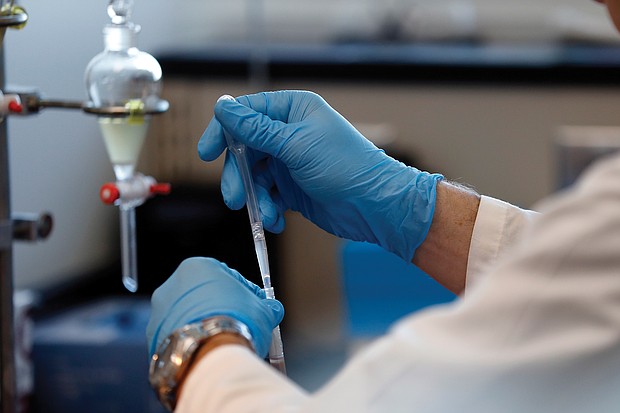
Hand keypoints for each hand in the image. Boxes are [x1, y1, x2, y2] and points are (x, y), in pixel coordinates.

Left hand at [146, 257, 283, 357]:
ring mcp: (159, 313)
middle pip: (204, 297)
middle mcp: (171, 286)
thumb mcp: (263, 310)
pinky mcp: (153, 339)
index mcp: (197, 267)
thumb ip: (267, 306)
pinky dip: (192, 344)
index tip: (256, 306)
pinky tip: (208, 354)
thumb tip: (273, 309)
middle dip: (223, 310)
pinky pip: (178, 338)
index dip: (246, 292)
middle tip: (241, 326)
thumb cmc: (238, 324)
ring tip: (225, 344)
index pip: (227, 276)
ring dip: (205, 327)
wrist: (211, 355)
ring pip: (188, 318)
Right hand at [198, 91, 442, 260]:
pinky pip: (268, 196)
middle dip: (238, 176)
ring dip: (255, 198)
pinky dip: (268, 209)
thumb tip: (223, 106)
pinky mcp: (293, 187)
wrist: (375, 206)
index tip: (206, 153)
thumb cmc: (346, 167)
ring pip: (254, 177)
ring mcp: (290, 161)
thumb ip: (256, 129)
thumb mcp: (296, 145)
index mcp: (293, 110)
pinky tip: (277, 220)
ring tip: (265, 215)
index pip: (245, 113)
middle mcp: (289, 133)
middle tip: (235, 199)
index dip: (223, 132)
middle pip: (244, 149)